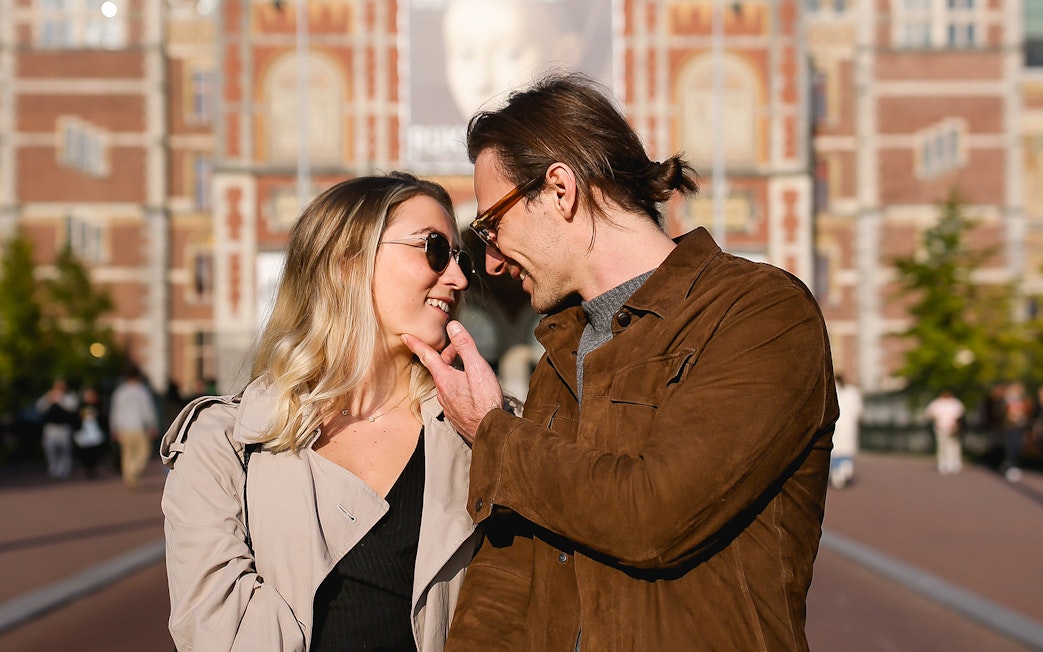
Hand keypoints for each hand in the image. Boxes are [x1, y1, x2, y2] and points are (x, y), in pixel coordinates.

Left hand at [402, 321, 502, 443]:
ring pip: (446, 382)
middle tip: (459, 349)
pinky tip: (470, 389)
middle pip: (439, 368)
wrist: (490, 431)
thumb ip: (465, 345)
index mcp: (444, 379)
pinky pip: (453, 395)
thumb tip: (453, 327)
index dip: (416, 344)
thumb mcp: (477, 367)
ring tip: (468, 368)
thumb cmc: (485, 402)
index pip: (426, 356)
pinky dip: (458, 386)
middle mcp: (442, 393)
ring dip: (453, 372)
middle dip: (446, 356)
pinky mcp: (456, 415)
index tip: (404, 337)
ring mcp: (448, 405)